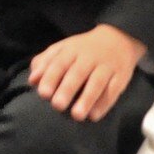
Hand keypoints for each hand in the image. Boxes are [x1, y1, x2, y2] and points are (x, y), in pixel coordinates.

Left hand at [28, 24, 147, 121]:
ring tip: (77, 115)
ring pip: (98, 82)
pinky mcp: (121, 76)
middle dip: (67, 89)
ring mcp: (107, 66)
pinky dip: (104, 103)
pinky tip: (94, 116)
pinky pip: (114, 90)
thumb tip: (33, 80)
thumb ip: (45, 63)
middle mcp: (90, 57)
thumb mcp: (63, 49)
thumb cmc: (82, 50)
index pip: (60, 63)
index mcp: (72, 50)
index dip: (51, 77)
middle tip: (57, 105)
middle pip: (78, 73)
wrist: (119, 38)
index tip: (43, 93)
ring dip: (87, 99)